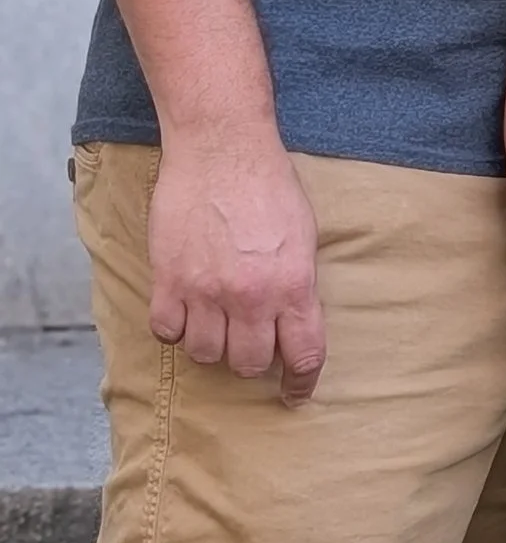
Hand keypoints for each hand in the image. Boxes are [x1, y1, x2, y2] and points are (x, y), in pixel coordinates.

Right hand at [146, 129, 326, 402]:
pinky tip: (183, 311)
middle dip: (251, 359)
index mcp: (293, 285)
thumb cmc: (268, 183)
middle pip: (249, 364)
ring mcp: (206, 291)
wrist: (221, 148)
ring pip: (205, 354)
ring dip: (212, 345)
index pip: (303, 356)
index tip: (295, 394)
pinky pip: (166, 331)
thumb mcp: (303, 236)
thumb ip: (297, 284)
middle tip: (248, 340)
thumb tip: (292, 320)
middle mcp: (251, 297)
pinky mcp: (169, 279)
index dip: (301, 383)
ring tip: (215, 322)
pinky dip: (174, 328)